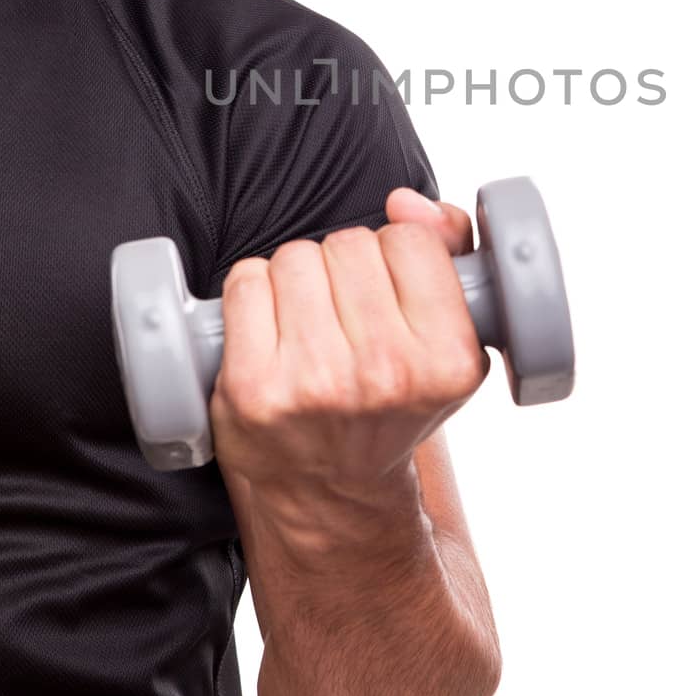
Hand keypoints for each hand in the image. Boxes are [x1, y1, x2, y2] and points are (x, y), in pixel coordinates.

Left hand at [207, 190, 490, 500]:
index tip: (391, 292)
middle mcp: (386, 374)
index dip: (396, 255)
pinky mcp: (253, 387)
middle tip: (346, 316)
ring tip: (308, 325)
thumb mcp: (448, 336)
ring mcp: (316, 383)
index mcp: (448, 360)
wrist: (332, 494)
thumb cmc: (389, 402)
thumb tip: (405, 201)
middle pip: (349, 244)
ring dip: (296, 278)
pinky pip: (246, 282)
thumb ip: (449, 248)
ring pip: (295, 257)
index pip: (410, 240)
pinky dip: (251, 293)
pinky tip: (269, 331)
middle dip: (344, 266)